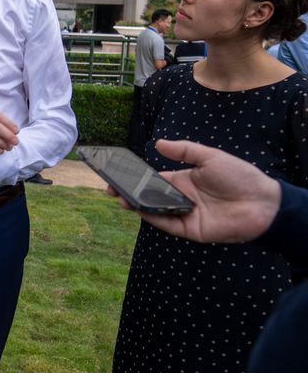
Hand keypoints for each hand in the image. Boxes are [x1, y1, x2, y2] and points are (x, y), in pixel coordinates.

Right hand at [106, 139, 280, 242]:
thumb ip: (184, 151)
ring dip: (136, 205)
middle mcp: (180, 198)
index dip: (134, 178)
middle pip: (148, 196)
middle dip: (128, 192)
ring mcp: (183, 214)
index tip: (116, 174)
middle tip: (109, 188)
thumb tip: (158, 143)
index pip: (152, 179)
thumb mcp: (210, 156)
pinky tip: (140, 210)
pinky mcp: (190, 229)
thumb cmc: (239, 176)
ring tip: (120, 198)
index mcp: (183, 180)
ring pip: (154, 211)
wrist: (263, 202)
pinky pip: (167, 224)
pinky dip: (152, 218)